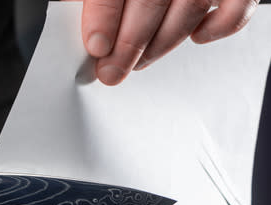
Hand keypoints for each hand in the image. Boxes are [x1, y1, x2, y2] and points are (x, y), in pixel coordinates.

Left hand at [74, 0, 258, 84]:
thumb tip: (94, 32)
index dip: (104, 18)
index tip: (96, 47)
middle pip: (152, 1)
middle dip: (129, 44)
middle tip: (112, 70)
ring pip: (189, 8)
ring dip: (161, 44)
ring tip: (139, 62)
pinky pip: (237, 5)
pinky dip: (220, 26)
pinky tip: (197, 37)